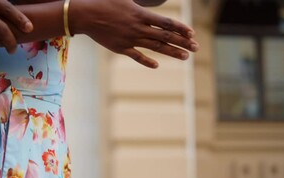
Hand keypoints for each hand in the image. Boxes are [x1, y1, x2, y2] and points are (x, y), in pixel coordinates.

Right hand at [70, 0, 198, 67]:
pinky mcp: (120, 48)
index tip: (192, 33)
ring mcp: (130, 39)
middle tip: (196, 48)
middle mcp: (138, 28)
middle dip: (183, 42)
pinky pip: (137, 56)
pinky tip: (156, 66)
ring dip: (172, 52)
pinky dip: (147, 61)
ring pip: (155, 48)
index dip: (181, 28)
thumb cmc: (104, 2)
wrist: (86, 15)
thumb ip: (141, 0)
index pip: (166, 22)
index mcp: (141, 14)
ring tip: (186, 57)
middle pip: (165, 36)